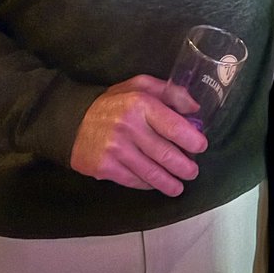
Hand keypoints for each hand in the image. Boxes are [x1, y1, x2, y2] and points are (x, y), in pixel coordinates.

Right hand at [70, 74, 207, 196]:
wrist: (72, 120)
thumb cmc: (114, 102)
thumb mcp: (140, 85)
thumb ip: (170, 92)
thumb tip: (195, 108)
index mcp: (141, 104)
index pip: (173, 126)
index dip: (191, 140)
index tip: (201, 147)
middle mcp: (129, 127)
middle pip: (165, 154)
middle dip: (184, 167)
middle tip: (193, 172)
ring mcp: (115, 150)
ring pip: (151, 172)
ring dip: (169, 182)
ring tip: (179, 186)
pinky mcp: (104, 167)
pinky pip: (134, 180)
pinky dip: (148, 184)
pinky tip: (156, 184)